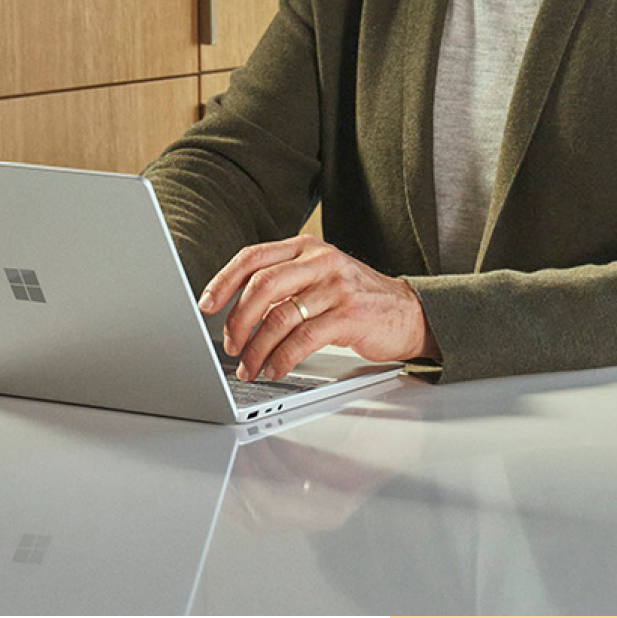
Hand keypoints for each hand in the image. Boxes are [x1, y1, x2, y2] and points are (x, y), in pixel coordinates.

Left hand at [197, 234, 439, 380]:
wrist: (410, 312)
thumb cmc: (358, 299)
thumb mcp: (321, 277)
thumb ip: (286, 283)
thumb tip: (238, 309)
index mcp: (307, 248)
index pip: (254, 257)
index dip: (224, 280)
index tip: (206, 304)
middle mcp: (321, 261)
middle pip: (262, 285)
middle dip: (238, 320)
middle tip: (231, 345)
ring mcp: (337, 286)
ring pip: (280, 316)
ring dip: (257, 348)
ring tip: (250, 367)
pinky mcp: (351, 315)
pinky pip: (304, 338)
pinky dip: (282, 358)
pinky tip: (275, 369)